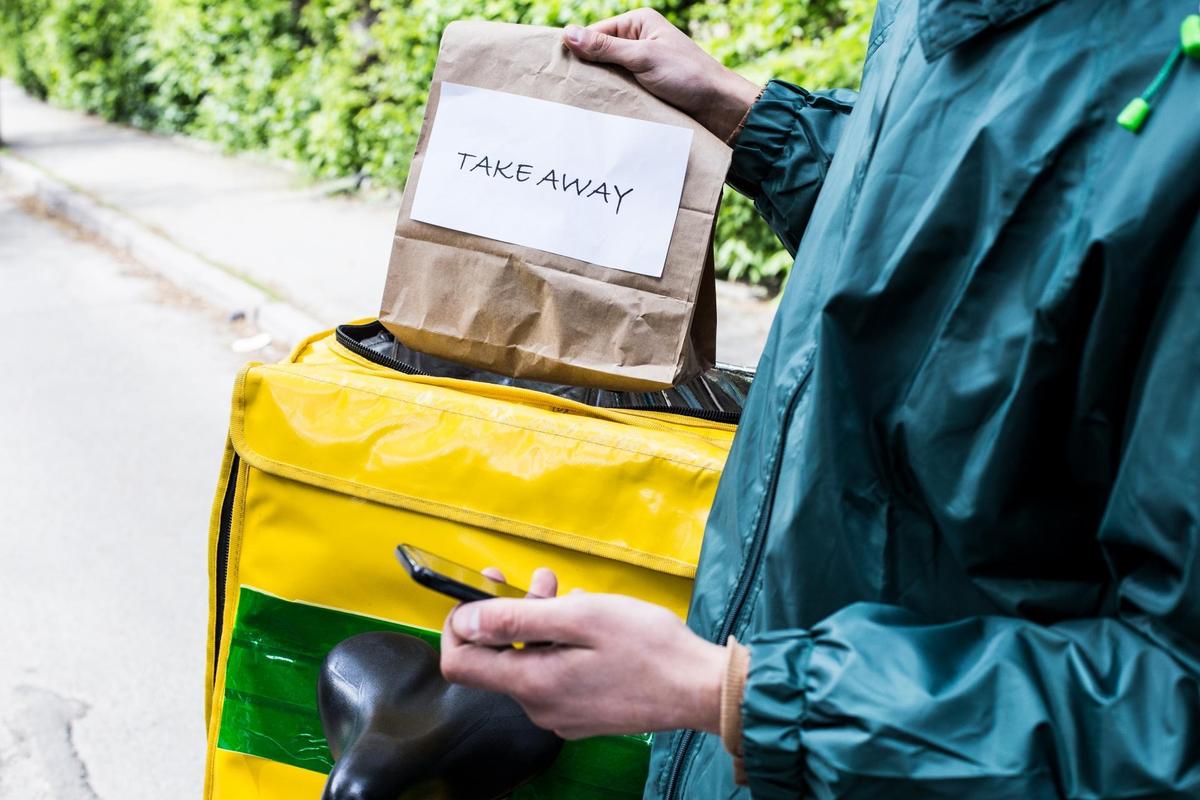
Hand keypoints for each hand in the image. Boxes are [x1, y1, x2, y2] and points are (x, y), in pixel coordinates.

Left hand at [440, 568, 725, 738]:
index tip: (476, 593)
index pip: (460, 663)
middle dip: (513, 611)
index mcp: (533, 684)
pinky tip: (591, 624)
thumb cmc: (648, 648)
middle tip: (546, 581)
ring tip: (575, 595)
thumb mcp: (581, 617)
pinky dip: (561, 644)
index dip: (457, 624)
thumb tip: (465, 620)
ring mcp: (561, 714)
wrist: (702, 689)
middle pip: (499, 657)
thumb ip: (517, 618)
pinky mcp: (582, 713)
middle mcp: (539, 707)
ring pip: (530, 661)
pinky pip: (554, 674)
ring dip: (542, 623)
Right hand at [561, 9, 759, 140]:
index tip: (557, 70)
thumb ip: (606, 48)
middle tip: (565, 91)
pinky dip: (611, 99)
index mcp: (638, 23)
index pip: (595, 33)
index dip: (576, 50)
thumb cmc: (687, 75)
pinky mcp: (645, 87)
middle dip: (586, 71)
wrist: (718, 106)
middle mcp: (638, 41)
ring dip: (599, 89)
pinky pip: (620, 91)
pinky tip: (598, 110)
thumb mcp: (643, 58)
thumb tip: (568, 34)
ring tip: (578, 103)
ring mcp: (641, 65)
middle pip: (598, 55)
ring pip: (608, 75)